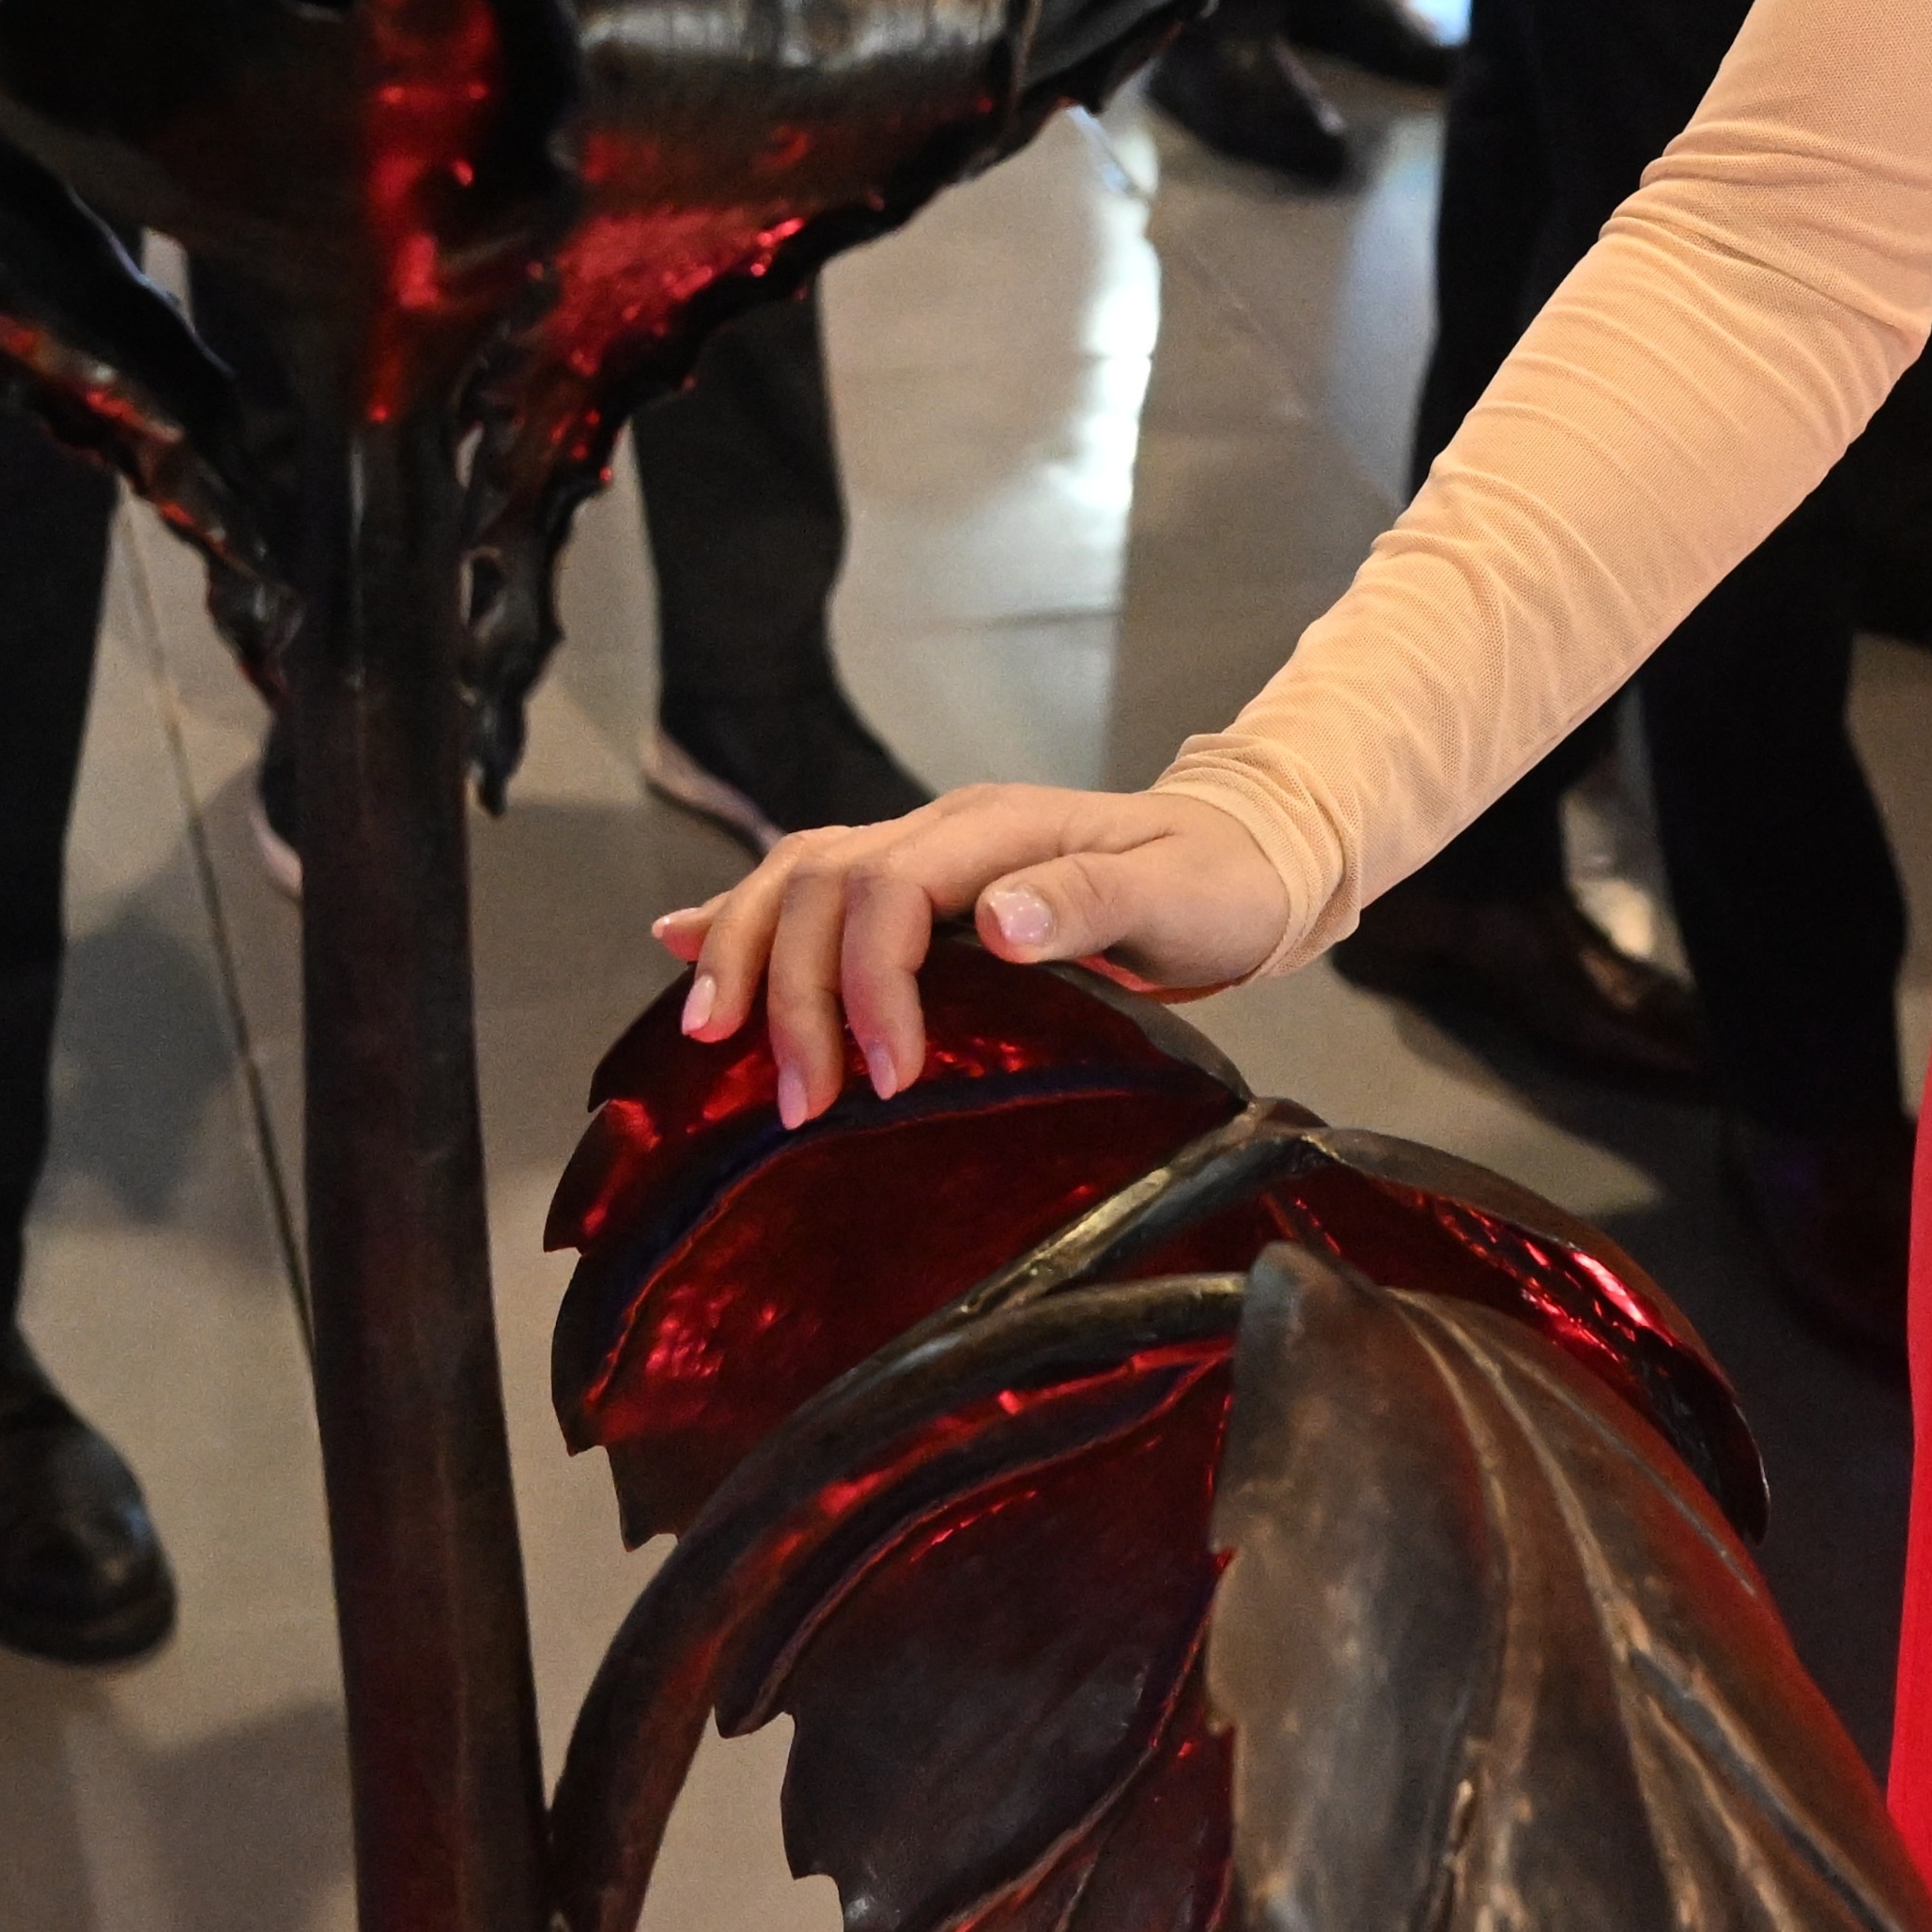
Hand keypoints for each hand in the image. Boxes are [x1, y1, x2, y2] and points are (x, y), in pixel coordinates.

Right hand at [660, 780, 1297, 1130]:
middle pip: (818, 882)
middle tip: (801, 1102)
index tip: (886, 1079)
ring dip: (746, 953)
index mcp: (997, 829)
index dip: (868, 983)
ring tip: (712, 1036)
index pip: (889, 890)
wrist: (1243, 855)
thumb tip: (1000, 921)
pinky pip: (808, 885)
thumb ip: (1090, 901)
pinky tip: (688, 944)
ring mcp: (924, 851)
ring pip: (795, 876)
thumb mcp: (1179, 897)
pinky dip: (743, 917)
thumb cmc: (1217, 883)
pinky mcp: (917, 885)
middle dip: (792, 991)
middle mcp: (945, 829)